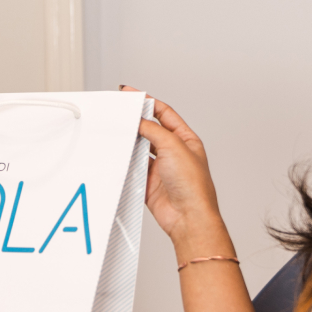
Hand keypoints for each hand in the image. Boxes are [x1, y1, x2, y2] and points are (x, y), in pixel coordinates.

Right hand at [124, 87, 224, 246]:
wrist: (188, 217)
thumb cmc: (193, 186)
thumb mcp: (173, 146)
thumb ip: (154, 130)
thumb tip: (139, 120)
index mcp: (186, 140)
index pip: (164, 113)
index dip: (147, 101)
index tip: (130, 94)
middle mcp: (174, 152)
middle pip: (150, 129)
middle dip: (136, 121)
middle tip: (119, 113)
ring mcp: (161, 168)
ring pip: (140, 148)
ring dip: (130, 141)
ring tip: (117, 132)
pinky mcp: (149, 182)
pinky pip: (134, 167)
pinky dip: (126, 161)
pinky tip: (120, 154)